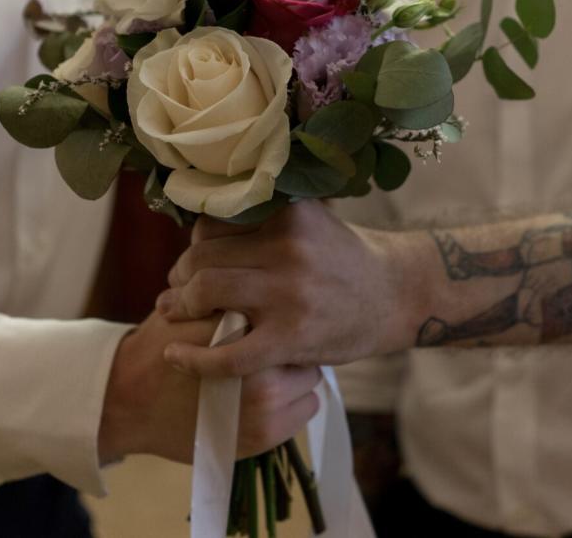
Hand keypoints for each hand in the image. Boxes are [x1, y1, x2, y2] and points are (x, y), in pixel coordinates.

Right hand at [98, 311, 320, 463]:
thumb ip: (232, 290)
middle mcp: (257, 366)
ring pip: (312, 374)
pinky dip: (296, 400)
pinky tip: (274, 395)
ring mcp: (264, 404)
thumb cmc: (160, 344)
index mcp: (240, 326)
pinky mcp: (267, 434)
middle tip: (277, 338)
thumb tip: (272, 265)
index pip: (288, 306)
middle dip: (292, 338)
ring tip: (273, 367)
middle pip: (305, 341)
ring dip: (296, 370)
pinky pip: (308, 406)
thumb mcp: (193, 305)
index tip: (276, 311)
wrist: (129, 401)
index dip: (282, 309)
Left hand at [155, 200, 423, 376]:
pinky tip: (174, 357)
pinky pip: (229, 353)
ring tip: (174, 312)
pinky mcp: (292, 337)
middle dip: (181, 275)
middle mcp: (287, 247)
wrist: (397, 294)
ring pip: (206, 293)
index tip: (193, 259)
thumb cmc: (343, 258)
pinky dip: (194, 359)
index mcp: (287, 213)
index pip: (213, 222)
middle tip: (176, 290)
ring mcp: (289, 293)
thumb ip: (264, 215)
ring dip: (180, 305)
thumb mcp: (310, 218)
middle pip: (203, 257)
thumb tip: (200, 221)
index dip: (195, 243)